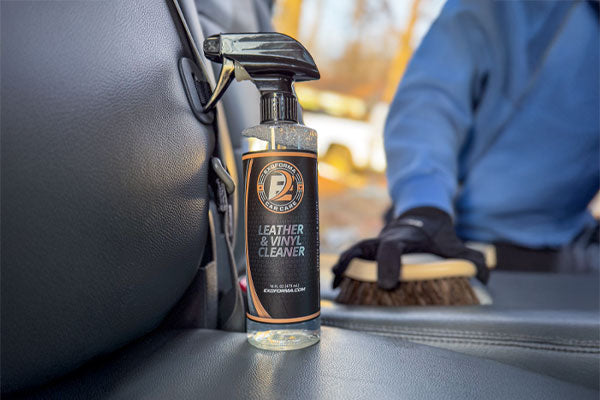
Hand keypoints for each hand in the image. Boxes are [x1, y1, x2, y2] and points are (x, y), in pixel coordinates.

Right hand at [331, 207, 488, 289]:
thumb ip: (470, 258)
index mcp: (405, 238)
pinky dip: (342, 270)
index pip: (393, 248)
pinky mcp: (368, 252)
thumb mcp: (453, 244)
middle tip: (346, 281)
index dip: (388, 265)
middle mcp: (385, 240)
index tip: (388, 284)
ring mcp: (375, 245)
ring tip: (335, 283)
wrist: (421, 220)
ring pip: (354, 251)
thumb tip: (483, 276)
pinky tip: (336, 284)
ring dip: (344, 266)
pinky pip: (351, 258)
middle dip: (355, 263)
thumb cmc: (436, 236)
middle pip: (365, 248)